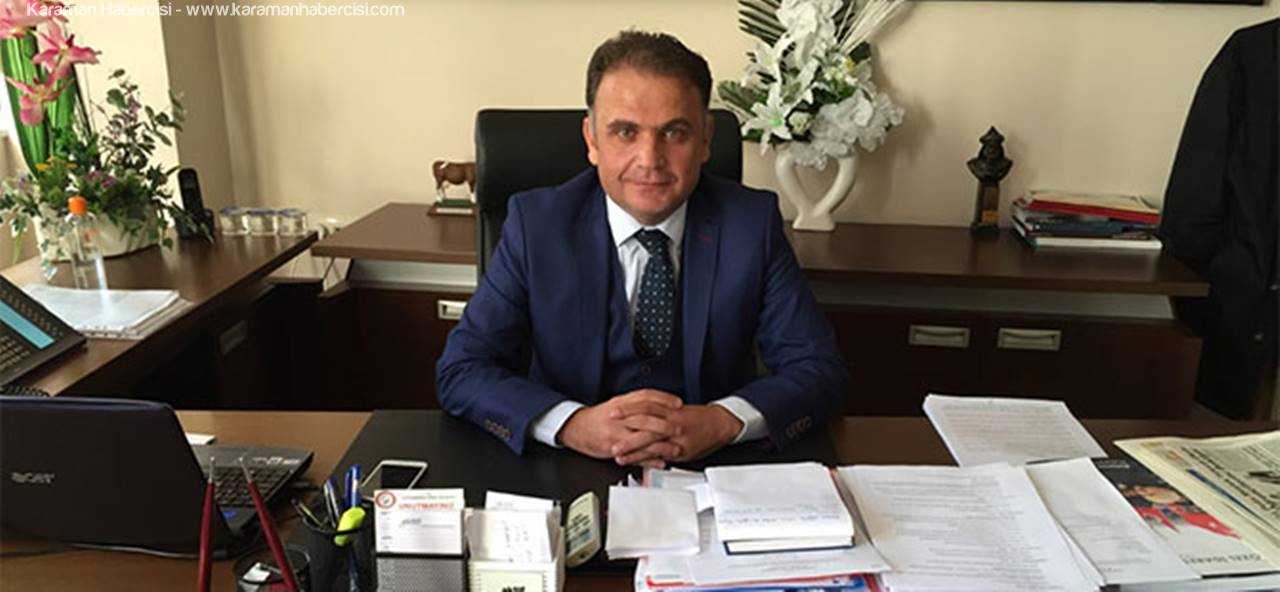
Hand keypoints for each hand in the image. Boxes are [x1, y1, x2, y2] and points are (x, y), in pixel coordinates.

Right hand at [557, 389, 684, 463]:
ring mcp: (616, 434)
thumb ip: (636, 404)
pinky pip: (633, 456)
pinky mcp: (612, 449)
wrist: (575, 428)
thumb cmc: (598, 418)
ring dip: (660, 445)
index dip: (663, 399)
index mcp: (621, 403)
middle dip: (664, 424)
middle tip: (679, 428)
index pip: (645, 397)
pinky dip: (648, 460)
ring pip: (641, 438)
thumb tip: (659, 403)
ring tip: (675, 449)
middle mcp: (619, 417)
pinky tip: (660, 462)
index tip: (678, 403)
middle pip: (645, 417)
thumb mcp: (616, 405)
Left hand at [613, 404, 742, 464]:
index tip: (611, 412)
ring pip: (652, 442)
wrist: (720, 423)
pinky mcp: (682, 450)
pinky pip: (663, 455)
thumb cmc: (697, 417)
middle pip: (645, 424)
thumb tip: (637, 416)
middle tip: (609, 437)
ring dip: (633, 450)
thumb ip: (659, 413)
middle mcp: (672, 422)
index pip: (645, 406)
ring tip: (619, 455)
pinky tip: (639, 464)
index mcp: (669, 408)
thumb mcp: (677, 409)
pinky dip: (650, 460)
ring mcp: (677, 437)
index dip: (627, 409)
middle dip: (626, 432)